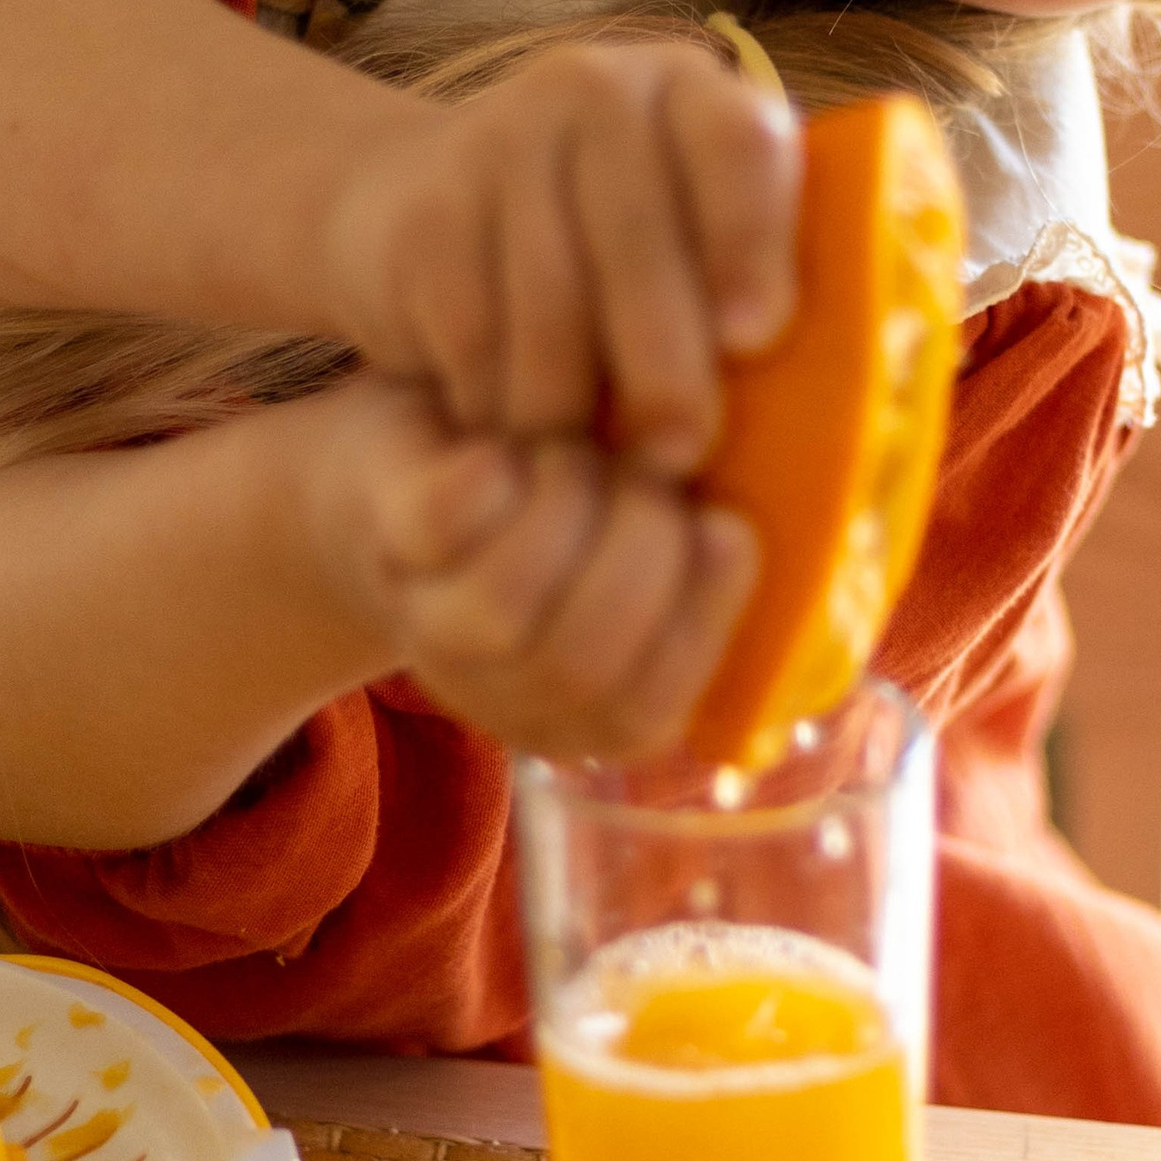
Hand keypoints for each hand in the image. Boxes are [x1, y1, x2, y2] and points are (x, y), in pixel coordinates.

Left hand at [291, 370, 759, 760]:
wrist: (412, 454)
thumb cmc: (568, 494)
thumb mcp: (654, 536)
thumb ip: (710, 555)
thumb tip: (772, 529)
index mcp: (582, 714)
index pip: (644, 709)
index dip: (698, 615)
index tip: (730, 527)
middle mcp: (502, 699)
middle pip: (582, 659)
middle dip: (640, 545)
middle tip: (651, 468)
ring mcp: (433, 632)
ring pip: (510, 601)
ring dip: (569, 502)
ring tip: (581, 451)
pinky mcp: (388, 545)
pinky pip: (451, 519)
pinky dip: (494, 468)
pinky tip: (509, 445)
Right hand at [320, 38, 800, 478]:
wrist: (416, 203)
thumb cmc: (605, 248)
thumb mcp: (688, 232)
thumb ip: (757, 276)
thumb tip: (852, 386)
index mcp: (691, 92)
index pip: (738, 144)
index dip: (751, 239)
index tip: (757, 337)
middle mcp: (596, 88)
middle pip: (639, 233)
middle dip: (665, 357)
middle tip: (682, 451)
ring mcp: (501, 137)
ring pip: (551, 295)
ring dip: (576, 399)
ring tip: (596, 463)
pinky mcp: (426, 207)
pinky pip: (474, 326)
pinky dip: (500, 397)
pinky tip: (520, 434)